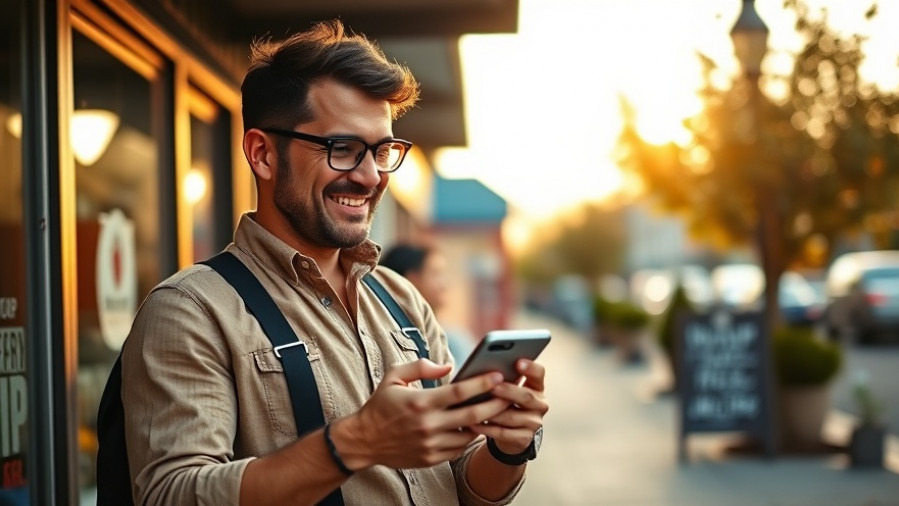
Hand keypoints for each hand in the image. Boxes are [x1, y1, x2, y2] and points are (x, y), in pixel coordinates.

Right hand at [337, 359, 510, 469]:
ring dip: (485, 423)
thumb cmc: (380, 405)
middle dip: (495, 404)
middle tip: (509, 394)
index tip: (497, 376)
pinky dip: (469, 438)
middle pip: (473, 415)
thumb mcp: (394, 377)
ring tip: (496, 411)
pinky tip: (474, 427)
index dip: (482, 384)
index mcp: (421, 402)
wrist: (364, 441)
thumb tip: (448, 366)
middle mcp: (428, 425)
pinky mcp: (431, 459)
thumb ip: (421, 367)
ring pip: (470, 435)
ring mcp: (431, 444)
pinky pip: (459, 449)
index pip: (460, 392)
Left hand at [468, 359, 546, 454]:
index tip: (517, 362)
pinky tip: (473, 424)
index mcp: (537, 386)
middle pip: (527, 396)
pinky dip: (487, 428)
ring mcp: (534, 423)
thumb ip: (502, 378)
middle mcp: (540, 404)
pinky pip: (503, 433)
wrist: (509, 433)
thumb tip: (484, 368)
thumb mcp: (507, 389)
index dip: (530, 367)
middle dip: (509, 391)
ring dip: (494, 412)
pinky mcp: (524, 439)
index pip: (539, 373)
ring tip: (477, 407)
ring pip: (513, 417)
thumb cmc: (505, 402)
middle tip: (493, 388)